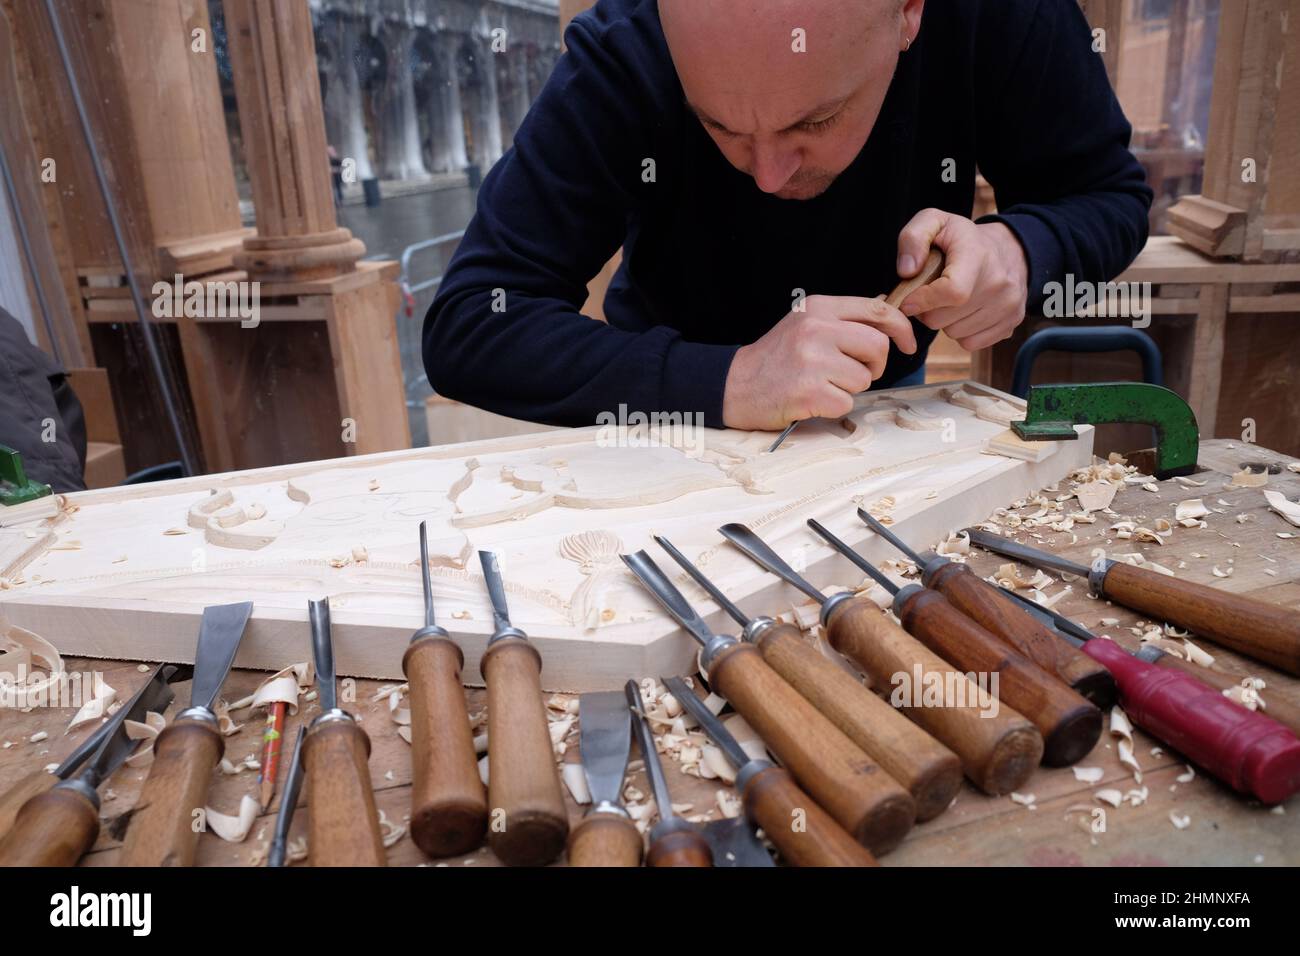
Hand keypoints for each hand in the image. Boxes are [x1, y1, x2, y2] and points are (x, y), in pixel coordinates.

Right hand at [722, 295, 916, 430]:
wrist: (736, 385)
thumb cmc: (776, 358)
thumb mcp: (805, 324)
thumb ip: (842, 320)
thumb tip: (888, 320)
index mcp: (818, 308)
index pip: (877, 311)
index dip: (901, 328)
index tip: (907, 344)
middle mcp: (816, 329)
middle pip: (877, 346)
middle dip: (874, 366)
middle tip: (854, 373)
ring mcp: (812, 360)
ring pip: (864, 378)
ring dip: (849, 388)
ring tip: (822, 384)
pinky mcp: (809, 391)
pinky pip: (847, 402)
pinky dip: (834, 406)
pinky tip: (813, 399)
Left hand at [894, 209, 1028, 351]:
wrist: (1011, 248)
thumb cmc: (964, 239)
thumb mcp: (935, 222)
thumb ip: (913, 238)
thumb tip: (906, 272)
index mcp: (978, 256)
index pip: (952, 292)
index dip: (923, 301)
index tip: (908, 301)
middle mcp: (999, 283)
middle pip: (944, 318)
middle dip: (927, 310)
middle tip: (930, 294)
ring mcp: (1009, 305)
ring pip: (955, 333)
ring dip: (944, 321)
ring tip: (950, 300)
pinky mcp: (1012, 322)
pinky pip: (971, 343)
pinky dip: (961, 332)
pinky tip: (964, 312)